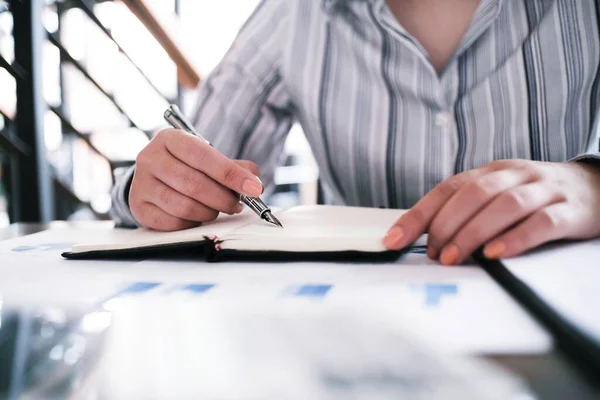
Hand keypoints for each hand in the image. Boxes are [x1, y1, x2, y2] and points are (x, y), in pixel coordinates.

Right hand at [129, 128, 262, 230]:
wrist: (153, 178)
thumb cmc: (186, 166)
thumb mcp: (208, 157)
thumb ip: (233, 167)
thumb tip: (254, 183)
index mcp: (170, 139)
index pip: (204, 156)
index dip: (232, 174)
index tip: (254, 188)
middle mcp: (150, 158)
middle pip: (194, 184)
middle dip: (223, 198)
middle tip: (236, 205)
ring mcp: (141, 184)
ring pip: (184, 206)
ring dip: (209, 212)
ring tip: (216, 209)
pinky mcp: (139, 207)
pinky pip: (173, 223)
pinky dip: (192, 223)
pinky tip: (197, 216)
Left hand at [383, 159, 599, 264]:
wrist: (595, 187)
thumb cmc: (535, 196)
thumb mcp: (498, 196)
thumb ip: (466, 211)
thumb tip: (426, 240)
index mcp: (491, 172)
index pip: (447, 189)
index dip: (418, 214)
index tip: (393, 239)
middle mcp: (515, 175)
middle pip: (474, 194)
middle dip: (446, 226)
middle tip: (434, 254)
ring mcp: (543, 190)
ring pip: (505, 205)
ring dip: (474, 232)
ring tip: (454, 258)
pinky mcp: (570, 210)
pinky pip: (542, 222)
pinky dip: (516, 238)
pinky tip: (496, 255)